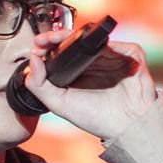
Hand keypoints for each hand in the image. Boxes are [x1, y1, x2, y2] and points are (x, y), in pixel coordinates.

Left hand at [24, 28, 158, 140]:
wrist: (127, 126)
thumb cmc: (97, 118)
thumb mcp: (60, 105)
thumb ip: (40, 86)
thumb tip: (32, 60)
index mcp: (78, 72)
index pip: (60, 53)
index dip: (47, 46)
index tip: (36, 45)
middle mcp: (94, 62)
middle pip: (74, 41)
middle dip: (57, 38)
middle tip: (43, 40)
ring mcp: (112, 56)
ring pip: (93, 38)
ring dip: (76, 37)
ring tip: (60, 39)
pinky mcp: (130, 54)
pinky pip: (118, 43)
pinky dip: (105, 43)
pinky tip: (91, 48)